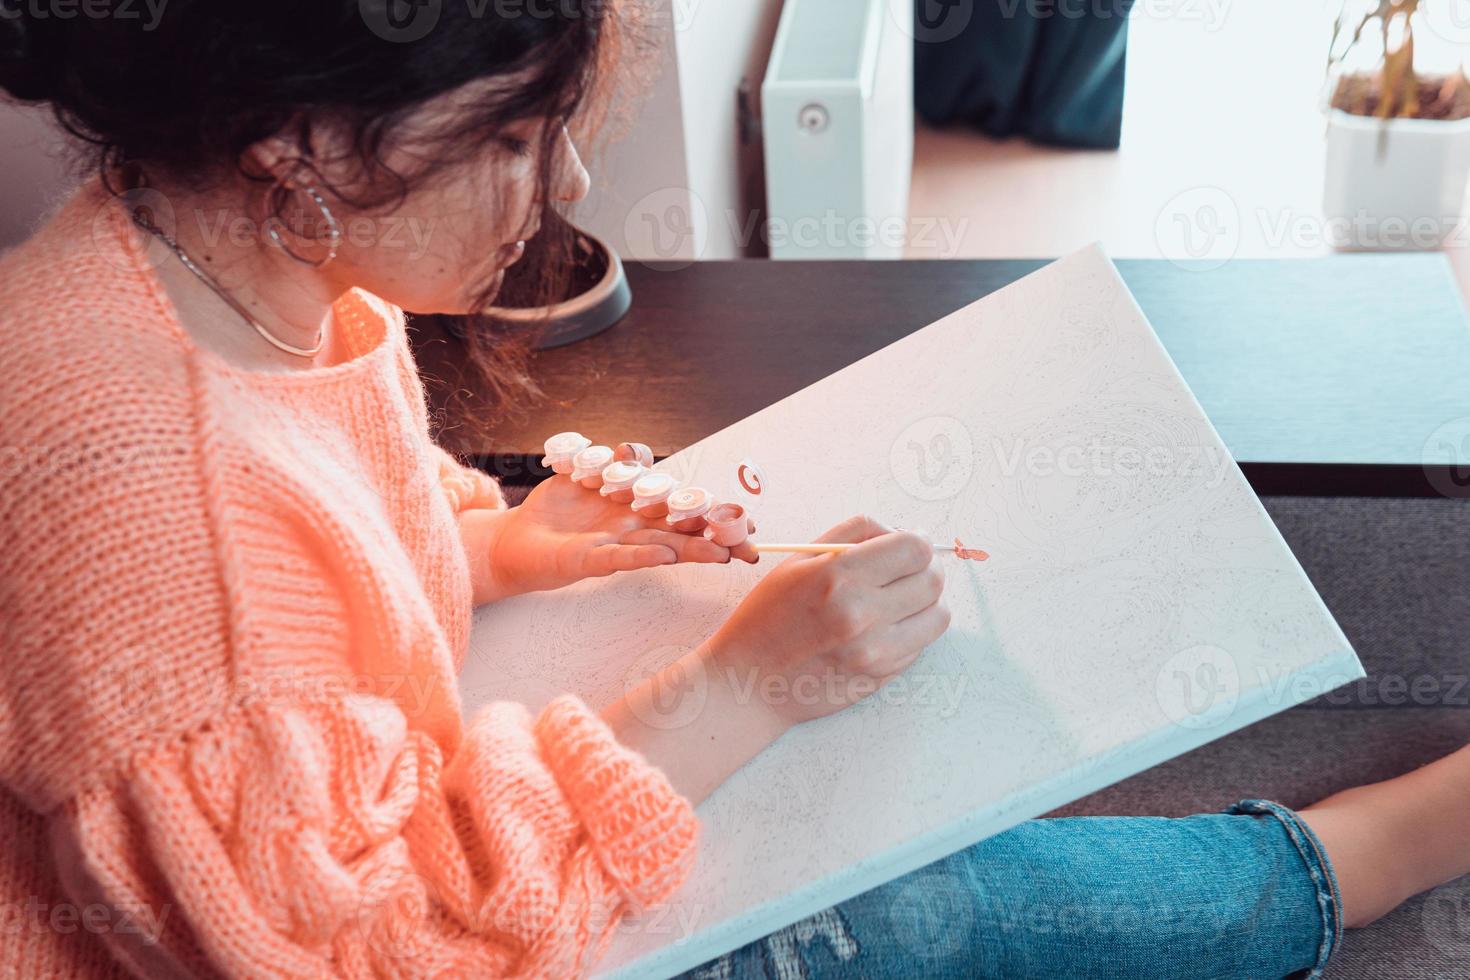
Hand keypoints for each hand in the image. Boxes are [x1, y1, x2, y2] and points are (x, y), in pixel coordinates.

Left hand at [464, 471, 756, 602]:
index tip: (751, 522)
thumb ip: (615, 463)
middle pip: (683, 532)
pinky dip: (644, 557)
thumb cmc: (558, 513)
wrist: (517, 540)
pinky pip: (621, 558)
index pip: (686, 511)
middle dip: (717, 538)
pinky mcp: (590, 560)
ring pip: (662, 547)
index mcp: (640, 512)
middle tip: (750, 542)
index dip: (716, 515)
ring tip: (722, 553)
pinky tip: (666, 556)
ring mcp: (616, 547)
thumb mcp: (587, 475)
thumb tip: (635, 452)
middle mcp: (635, 531)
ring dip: (692, 551)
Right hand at [703, 514, 950, 727]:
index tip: (911, 543)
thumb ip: (852, 534)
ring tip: (902, 598)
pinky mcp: (880, 677)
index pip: (914, 549)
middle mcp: (862, 616)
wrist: (748, 682)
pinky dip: (911, 631)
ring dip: (927, 601)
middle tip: (911, 569)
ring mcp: (875, 652)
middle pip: (933, 581)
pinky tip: (882, 628)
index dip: (918, 540)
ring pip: (938, 616)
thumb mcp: (798, 560)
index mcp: (839, 578)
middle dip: (928, 568)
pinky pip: (920, 645)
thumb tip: (900, 531)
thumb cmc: (768, 616)